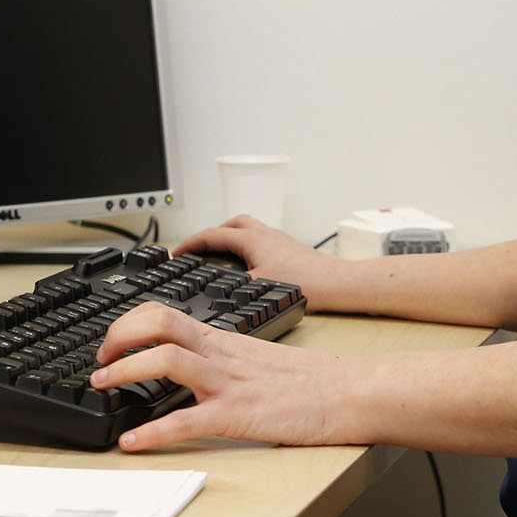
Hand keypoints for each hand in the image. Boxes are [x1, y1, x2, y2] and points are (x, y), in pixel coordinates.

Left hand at [90, 302, 364, 451]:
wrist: (350, 391)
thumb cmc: (313, 379)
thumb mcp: (260, 357)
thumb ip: (227, 358)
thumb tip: (197, 364)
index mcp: (225, 340)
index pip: (167, 312)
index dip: (130, 321)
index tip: (112, 339)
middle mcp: (221, 354)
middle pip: (157, 324)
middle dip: (118, 336)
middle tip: (100, 359)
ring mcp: (227, 382)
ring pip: (165, 360)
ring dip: (124, 371)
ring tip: (101, 386)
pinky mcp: (237, 415)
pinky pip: (187, 422)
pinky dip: (153, 433)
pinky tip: (132, 444)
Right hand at [175, 216, 354, 309]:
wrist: (338, 283)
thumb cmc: (308, 282)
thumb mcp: (261, 288)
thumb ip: (234, 287)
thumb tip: (214, 292)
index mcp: (253, 239)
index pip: (213, 235)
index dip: (191, 244)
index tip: (178, 252)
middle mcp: (265, 234)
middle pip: (230, 224)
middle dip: (211, 234)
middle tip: (198, 249)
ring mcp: (278, 240)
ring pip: (246, 230)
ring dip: (229, 238)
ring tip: (219, 256)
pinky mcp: (287, 249)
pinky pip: (258, 240)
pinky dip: (245, 247)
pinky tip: (247, 267)